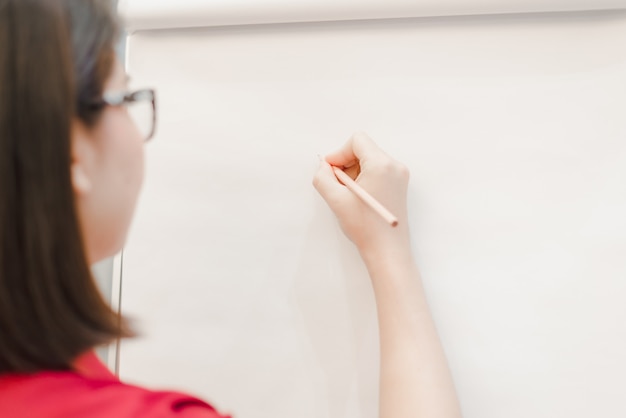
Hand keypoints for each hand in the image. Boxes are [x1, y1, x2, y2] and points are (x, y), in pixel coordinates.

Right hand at [313, 132, 411, 261]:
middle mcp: (394, 166)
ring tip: (348, 194)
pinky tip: (358, 197)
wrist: (387, 251)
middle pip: (364, 149)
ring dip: (354, 172)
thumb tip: (323, 165)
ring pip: (369, 160)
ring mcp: (399, 175)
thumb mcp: (336, 200)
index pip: (357, 141)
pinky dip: (364, 178)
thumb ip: (323, 177)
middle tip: (337, 185)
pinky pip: (377, 170)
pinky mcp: (399, 185)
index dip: (339, 153)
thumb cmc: (365, 227)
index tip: (331, 171)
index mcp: (381, 165)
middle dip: (346, 163)